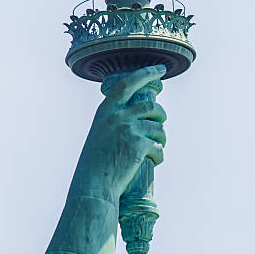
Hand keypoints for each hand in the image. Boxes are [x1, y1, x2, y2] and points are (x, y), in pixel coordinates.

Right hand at [69, 66, 167, 204]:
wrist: (93, 185)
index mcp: (105, 111)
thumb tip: (140, 116)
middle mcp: (117, 117)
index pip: (127, 84)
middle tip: (160, 125)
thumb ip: (115, 122)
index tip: (160, 68)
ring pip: (158, 128)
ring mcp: (128, 130)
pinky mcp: (139, 146)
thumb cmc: (95, 164)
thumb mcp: (100, 135)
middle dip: (161, 115)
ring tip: (155, 149)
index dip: (145, 73)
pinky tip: (152, 163)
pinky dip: (159, 156)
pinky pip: (159, 148)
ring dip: (161, 139)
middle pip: (151, 106)